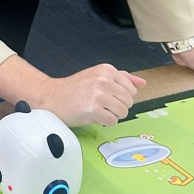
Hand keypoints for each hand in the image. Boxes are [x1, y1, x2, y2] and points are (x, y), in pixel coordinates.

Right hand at [0, 55, 145, 126]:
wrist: (51, 97)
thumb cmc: (73, 89)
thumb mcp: (97, 77)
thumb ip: (121, 78)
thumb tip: (142, 83)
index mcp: (106, 70)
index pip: (131, 89)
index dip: (121, 97)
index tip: (107, 97)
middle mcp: (104, 80)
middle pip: (128, 102)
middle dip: (117, 107)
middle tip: (100, 105)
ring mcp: (99, 95)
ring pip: (122, 112)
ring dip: (111, 115)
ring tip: (97, 110)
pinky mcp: (93, 110)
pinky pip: (112, 121)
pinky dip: (105, 123)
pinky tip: (93, 116)